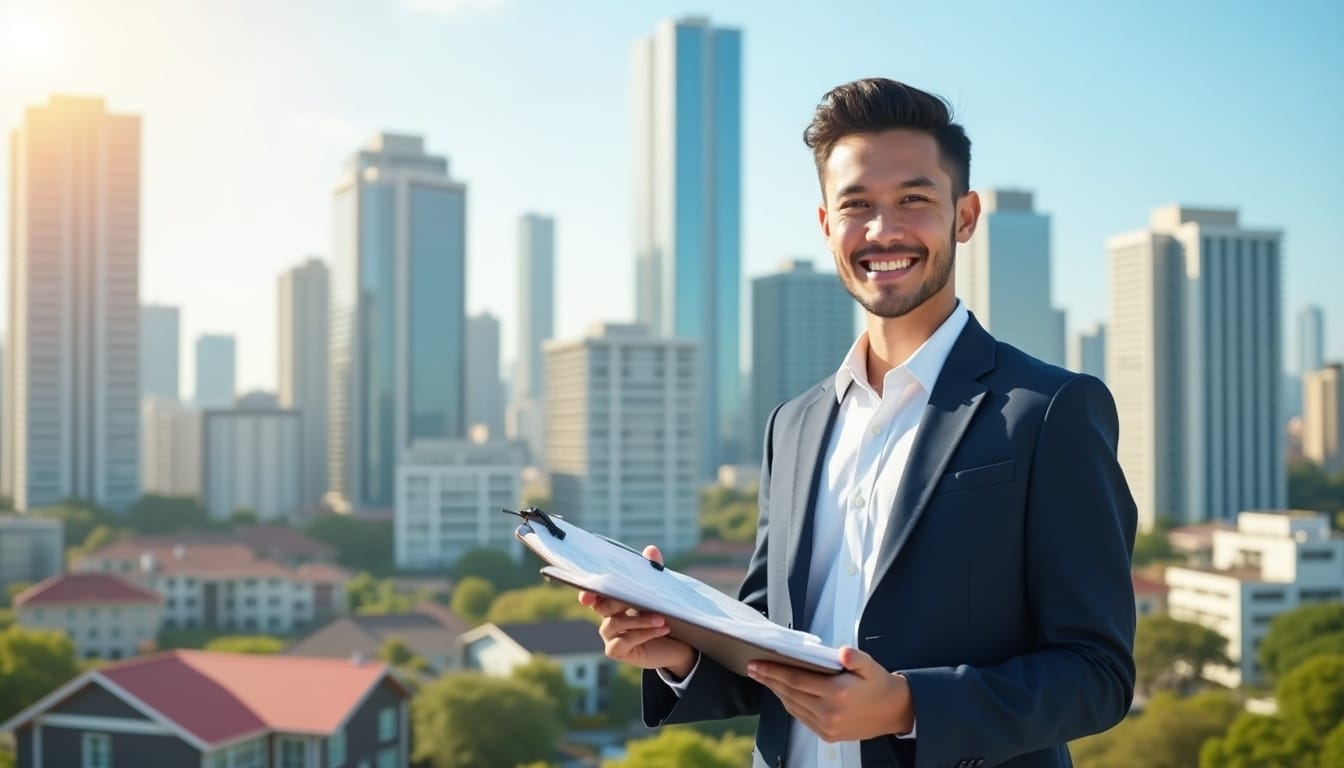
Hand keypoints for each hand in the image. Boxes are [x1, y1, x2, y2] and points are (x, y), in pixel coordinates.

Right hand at [577, 545, 696, 677]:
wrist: (676, 644)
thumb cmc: (663, 613)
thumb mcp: (660, 590)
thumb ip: (653, 570)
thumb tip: (651, 550)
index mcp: (612, 601)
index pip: (594, 594)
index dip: (588, 593)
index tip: (588, 594)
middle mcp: (606, 617)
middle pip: (604, 607)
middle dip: (620, 601)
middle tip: (639, 598)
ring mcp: (610, 636)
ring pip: (616, 624)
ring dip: (640, 620)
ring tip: (662, 617)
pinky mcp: (617, 651)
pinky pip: (626, 641)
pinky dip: (645, 633)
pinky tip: (663, 628)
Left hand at [746, 646, 913, 741]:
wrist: (894, 712)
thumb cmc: (878, 685)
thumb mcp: (870, 665)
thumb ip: (855, 658)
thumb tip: (843, 652)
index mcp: (838, 693)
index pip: (796, 680)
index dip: (774, 671)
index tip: (757, 663)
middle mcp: (829, 712)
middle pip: (789, 694)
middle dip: (769, 679)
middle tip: (752, 668)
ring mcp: (827, 726)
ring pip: (793, 707)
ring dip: (776, 692)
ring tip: (764, 678)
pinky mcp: (827, 734)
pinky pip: (801, 718)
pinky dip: (789, 704)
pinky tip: (783, 693)